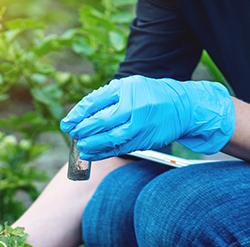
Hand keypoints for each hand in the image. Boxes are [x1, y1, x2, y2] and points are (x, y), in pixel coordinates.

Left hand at [60, 75, 235, 160]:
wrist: (183, 107)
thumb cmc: (149, 96)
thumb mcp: (128, 88)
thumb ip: (104, 98)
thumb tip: (78, 115)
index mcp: (127, 89)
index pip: (95, 102)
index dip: (77, 115)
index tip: (66, 124)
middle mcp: (134, 106)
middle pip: (101, 121)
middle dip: (83, 130)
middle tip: (73, 135)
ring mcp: (140, 125)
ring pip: (110, 138)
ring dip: (92, 145)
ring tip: (81, 147)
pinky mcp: (144, 140)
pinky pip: (119, 149)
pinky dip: (103, 154)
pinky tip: (91, 155)